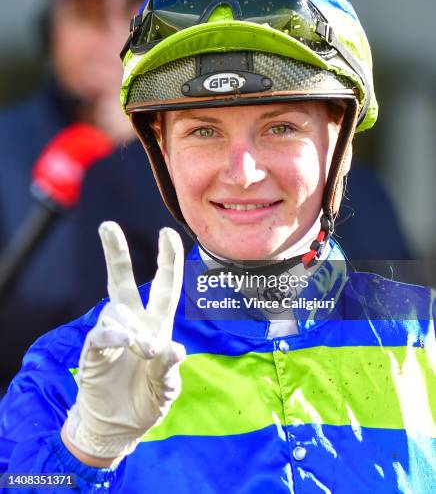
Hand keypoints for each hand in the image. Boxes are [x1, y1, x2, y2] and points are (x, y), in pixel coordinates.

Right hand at [64, 222, 184, 459]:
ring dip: (133, 327)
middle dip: (115, 253)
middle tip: (107, 226)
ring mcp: (112, 334)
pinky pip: (101, 334)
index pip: (164, 286)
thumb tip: (174, 349)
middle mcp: (134, 323)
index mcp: (157, 325)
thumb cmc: (145, 402)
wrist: (116, 428)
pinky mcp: (94, 351)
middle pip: (122, 281)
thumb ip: (169, 370)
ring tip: (145, 350)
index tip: (167, 232)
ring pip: (117, 311)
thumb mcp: (165, 389)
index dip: (168, 260)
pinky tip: (124, 343)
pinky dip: (114, 336)